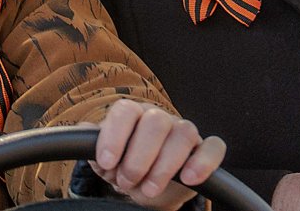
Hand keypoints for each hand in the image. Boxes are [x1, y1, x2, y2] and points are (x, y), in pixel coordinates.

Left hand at [92, 99, 225, 209]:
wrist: (145, 186)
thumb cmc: (123, 166)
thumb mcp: (103, 157)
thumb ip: (90, 142)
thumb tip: (84, 132)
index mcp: (133, 114)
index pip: (125, 110)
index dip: (115, 135)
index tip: (106, 162)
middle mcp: (159, 117)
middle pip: (155, 122)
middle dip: (139, 157)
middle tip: (127, 181)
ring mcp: (184, 131)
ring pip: (184, 132)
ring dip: (165, 164)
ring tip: (150, 188)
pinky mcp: (204, 149)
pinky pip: (214, 147)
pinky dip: (204, 161)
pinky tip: (189, 178)